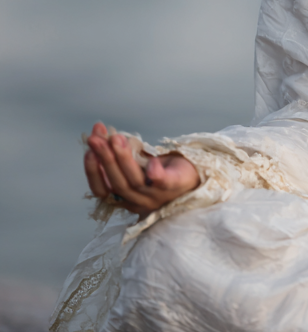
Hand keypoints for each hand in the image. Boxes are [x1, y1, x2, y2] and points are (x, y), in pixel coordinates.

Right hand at [84, 122, 199, 214]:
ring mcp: (157, 196)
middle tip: (96, 138)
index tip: (87, 152)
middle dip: (104, 158)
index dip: (93, 172)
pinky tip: (152, 161)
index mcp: (125, 198)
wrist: (195, 175)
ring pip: (134, 180)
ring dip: (123, 158)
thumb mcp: (136, 164)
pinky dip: (156, 174)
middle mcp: (139, 201)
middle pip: (117, 183)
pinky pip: (164, 182)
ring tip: (116, 138)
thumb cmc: (161, 169)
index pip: (102, 190)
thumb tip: (98, 131)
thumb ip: (118, 155)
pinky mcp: (175, 186)